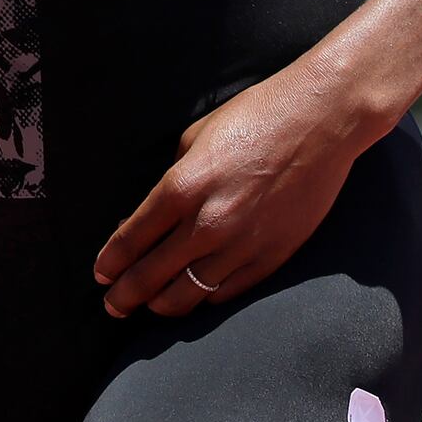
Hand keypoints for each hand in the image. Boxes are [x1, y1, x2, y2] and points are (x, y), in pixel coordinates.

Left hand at [92, 62, 375, 318]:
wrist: (321, 120)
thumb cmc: (255, 115)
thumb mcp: (196, 136)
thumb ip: (172, 180)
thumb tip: (151, 218)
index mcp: (182, 187)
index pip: (131, 240)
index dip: (110, 263)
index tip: (100, 274)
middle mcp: (208, 223)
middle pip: (151, 277)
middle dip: (125, 295)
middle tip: (113, 304)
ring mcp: (241, 245)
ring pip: (188, 296)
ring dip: (162, 305)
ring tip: (150, 306)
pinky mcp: (271, 257)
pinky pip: (226, 292)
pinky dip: (204, 298)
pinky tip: (194, 296)